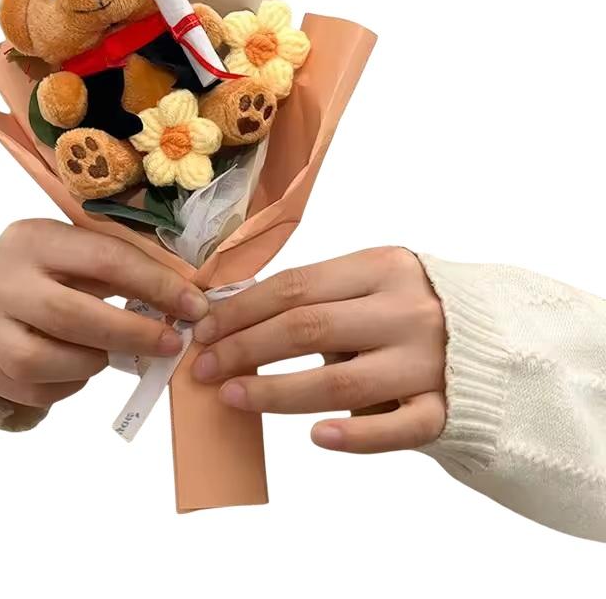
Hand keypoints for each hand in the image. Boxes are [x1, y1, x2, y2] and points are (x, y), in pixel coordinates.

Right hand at [0, 219, 208, 407]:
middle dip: (131, 334)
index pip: (104, 260)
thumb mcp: (85, 252)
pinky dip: (70, 383)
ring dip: (93, 362)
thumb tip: (189, 304)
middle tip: (170, 345)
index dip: (157, 285)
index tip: (194, 307)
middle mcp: (0, 279)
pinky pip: (35, 389)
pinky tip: (81, 365)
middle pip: (72, 315)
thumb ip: (128, 270)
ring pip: (44, 360)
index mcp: (33, 237)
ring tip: (112, 354)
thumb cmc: (57, 268)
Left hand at [190, 247, 446, 452]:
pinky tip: (315, 436)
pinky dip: (353, 435)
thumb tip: (238, 319)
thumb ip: (322, 297)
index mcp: (383, 268)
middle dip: (244, 348)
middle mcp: (406, 310)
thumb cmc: (414, 309)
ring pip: (338, 382)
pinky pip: (395, 429)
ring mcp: (428, 362)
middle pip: (307, 328)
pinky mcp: (445, 409)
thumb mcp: (374, 283)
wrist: (500, 339)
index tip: (204, 329)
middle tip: (204, 367)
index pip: (295, 285)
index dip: (241, 309)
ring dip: (275, 392)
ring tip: (233, 397)